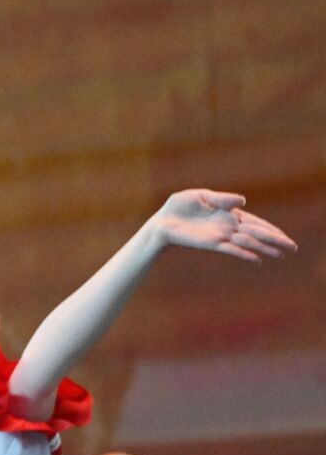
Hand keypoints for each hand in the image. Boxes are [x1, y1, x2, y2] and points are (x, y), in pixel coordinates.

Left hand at [151, 190, 296, 261]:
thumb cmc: (180, 207)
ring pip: (248, 243)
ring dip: (264, 248)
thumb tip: (243, 201)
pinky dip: (243, 254)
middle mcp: (228, 227)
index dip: (271, 229)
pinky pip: (230, 250)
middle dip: (275, 240)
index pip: (255, 222)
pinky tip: (257, 259)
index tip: (285, 236)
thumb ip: (222, 199)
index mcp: (229, 214)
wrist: (162, 220)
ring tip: (280, 255)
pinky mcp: (210, 244)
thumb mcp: (202, 196)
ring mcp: (221, 236)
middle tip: (292, 248)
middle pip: (257, 234)